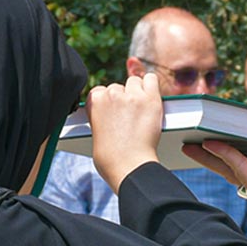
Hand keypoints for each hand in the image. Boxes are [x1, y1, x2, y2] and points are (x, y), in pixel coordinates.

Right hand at [86, 69, 163, 190]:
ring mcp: (131, 95)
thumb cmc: (111, 157)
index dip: (109, 102)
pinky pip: (151, 79)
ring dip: (137, 92)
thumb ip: (101, 115)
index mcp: (94, 101)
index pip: (101, 91)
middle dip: (123, 99)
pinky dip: (152, 86)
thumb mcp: (96, 132)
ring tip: (140, 109)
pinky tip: (151, 97)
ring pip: (135, 82)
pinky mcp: (150, 99)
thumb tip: (110, 112)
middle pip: (118, 87)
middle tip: (128, 116)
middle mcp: (111, 94)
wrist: (128, 166)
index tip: (113, 112)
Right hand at [182, 94, 246, 245]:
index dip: (246, 128)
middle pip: (241, 150)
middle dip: (219, 141)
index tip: (230, 118)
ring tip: (188, 140)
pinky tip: (205, 144)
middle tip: (201, 129)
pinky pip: (235, 167)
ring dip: (209, 152)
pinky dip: (220, 155)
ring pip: (231, 162)